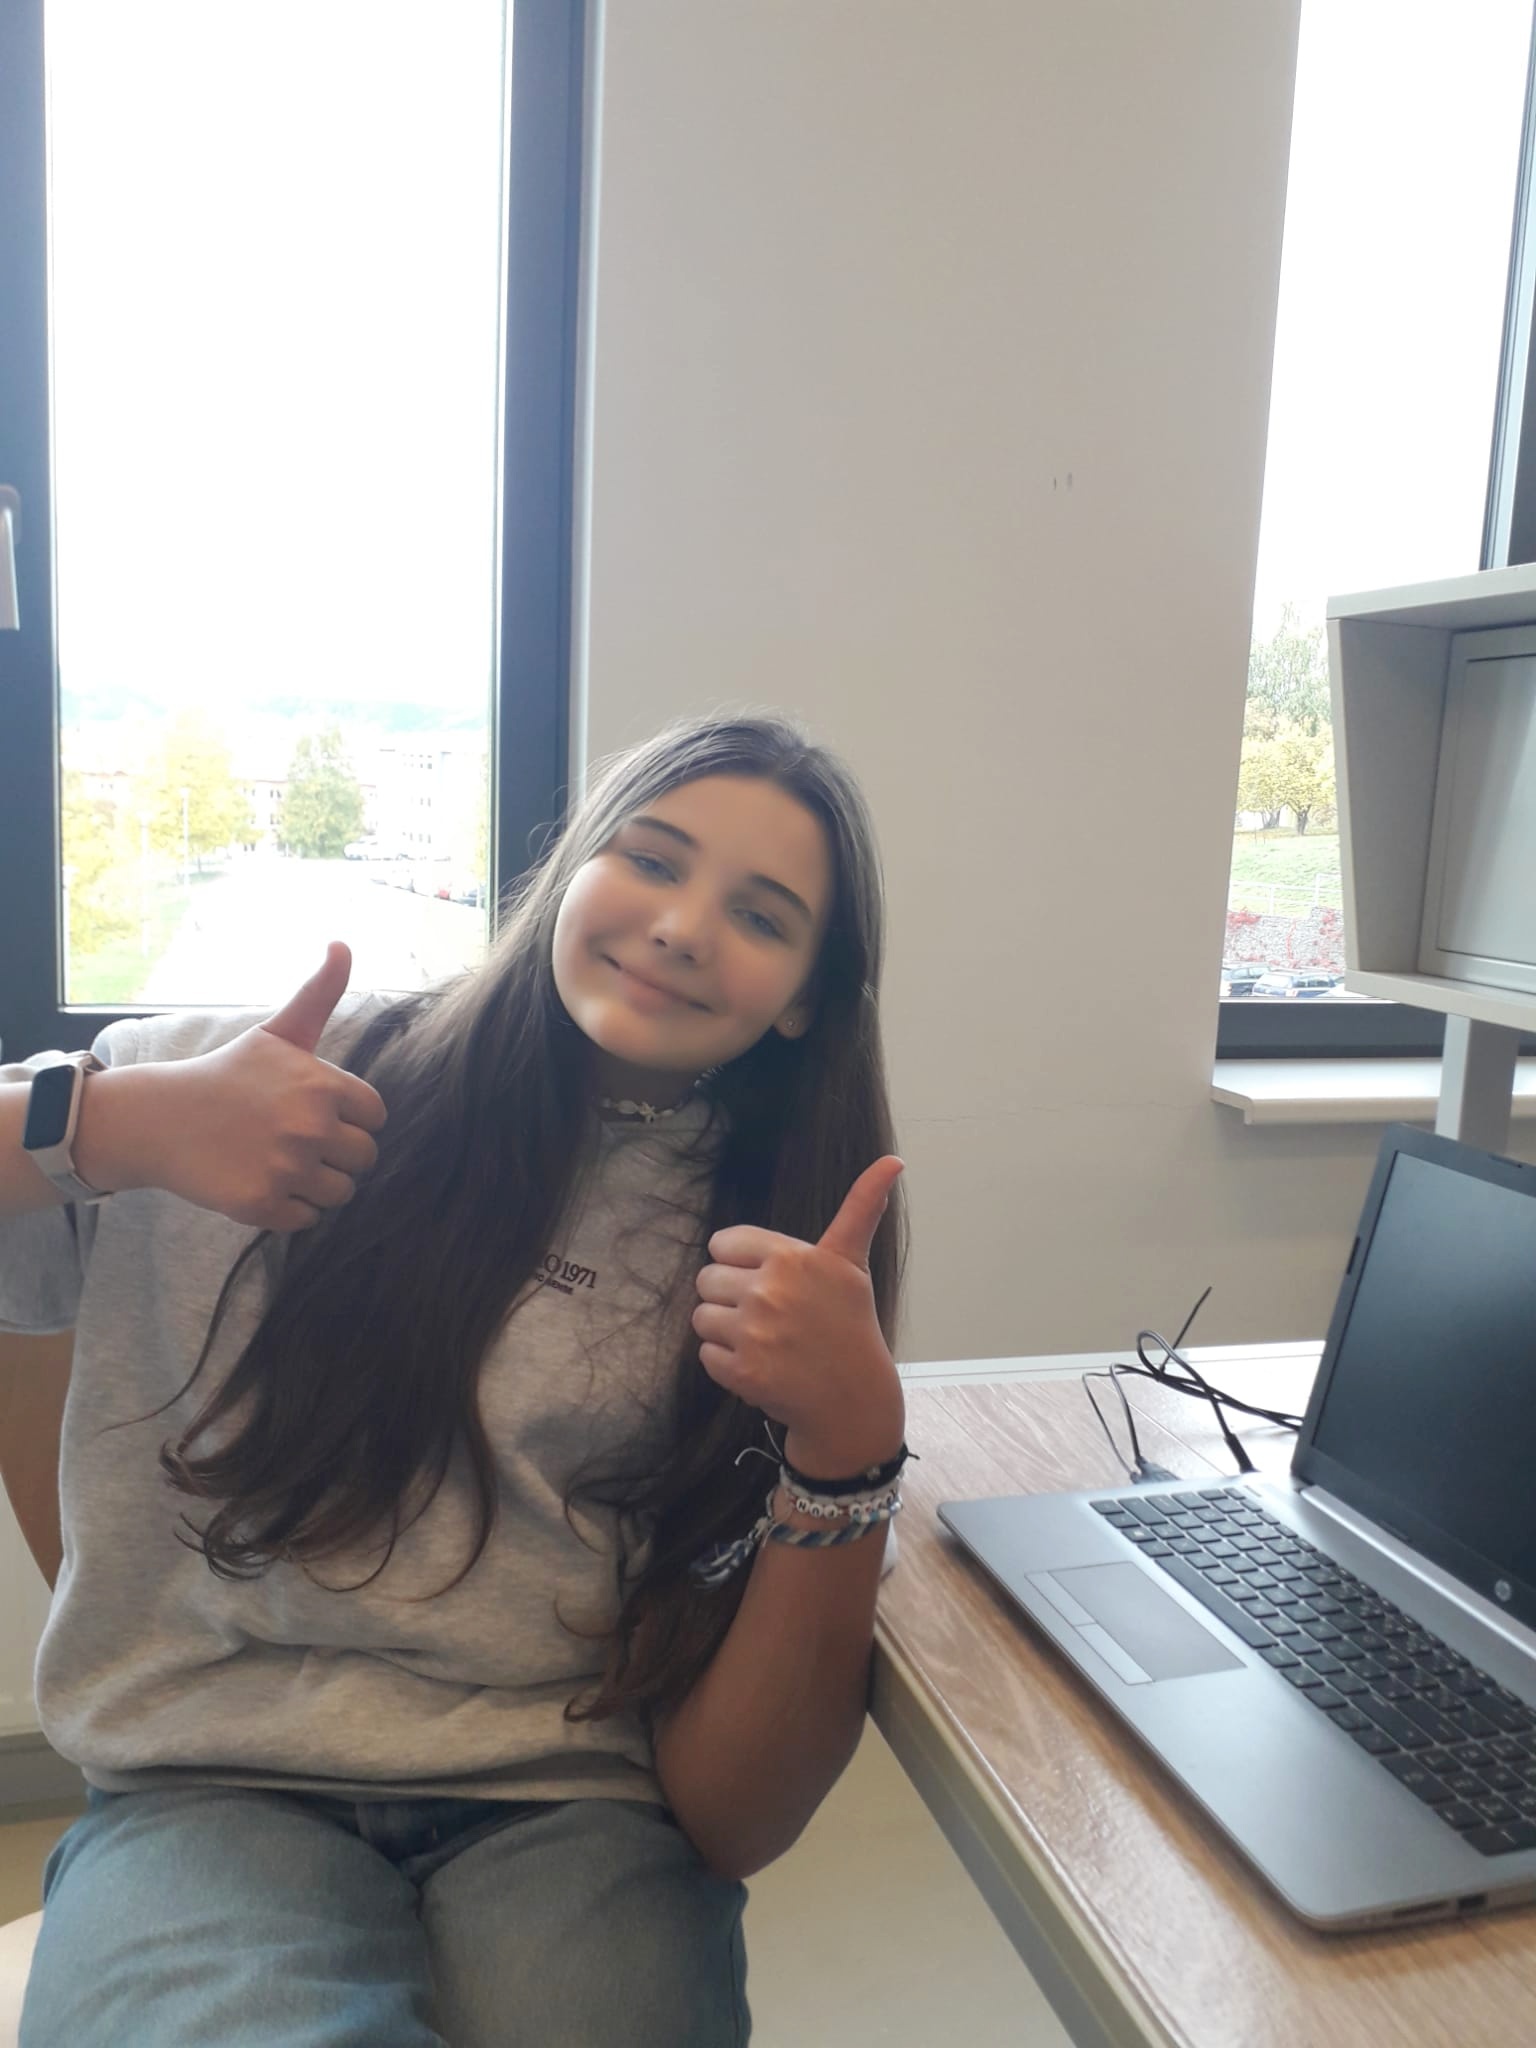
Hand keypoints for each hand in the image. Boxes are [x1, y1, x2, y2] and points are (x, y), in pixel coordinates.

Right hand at [142, 941, 387, 1231]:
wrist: (160, 1118)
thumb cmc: (228, 1074)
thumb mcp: (277, 1033)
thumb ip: (319, 994)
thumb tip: (342, 944)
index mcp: (324, 1086)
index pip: (376, 1117)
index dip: (351, 1118)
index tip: (318, 1113)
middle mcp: (310, 1127)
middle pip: (364, 1158)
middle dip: (338, 1153)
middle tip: (298, 1141)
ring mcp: (287, 1168)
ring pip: (340, 1193)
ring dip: (316, 1183)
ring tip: (281, 1161)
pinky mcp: (262, 1204)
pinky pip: (307, 1219)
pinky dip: (290, 1208)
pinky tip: (262, 1181)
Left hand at [692, 1157, 904, 1475]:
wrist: (853, 1399)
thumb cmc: (849, 1325)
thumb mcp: (853, 1263)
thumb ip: (861, 1208)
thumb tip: (893, 1160)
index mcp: (791, 1257)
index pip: (722, 1243)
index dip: (739, 1262)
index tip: (766, 1280)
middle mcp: (769, 1291)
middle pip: (707, 1280)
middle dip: (730, 1296)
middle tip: (767, 1315)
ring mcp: (754, 1334)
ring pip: (702, 1317)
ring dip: (725, 1330)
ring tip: (762, 1340)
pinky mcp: (742, 1372)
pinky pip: (706, 1355)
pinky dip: (726, 1363)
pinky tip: (758, 1364)